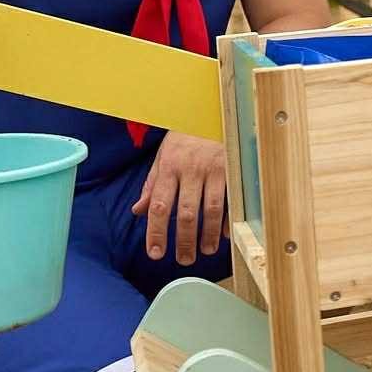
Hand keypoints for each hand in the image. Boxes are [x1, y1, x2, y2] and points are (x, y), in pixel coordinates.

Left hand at [131, 132, 226, 263]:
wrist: (213, 111)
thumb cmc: (186, 137)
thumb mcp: (164, 156)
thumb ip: (152, 185)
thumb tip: (138, 211)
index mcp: (169, 167)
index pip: (159, 205)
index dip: (156, 232)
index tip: (156, 253)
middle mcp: (191, 169)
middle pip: (186, 213)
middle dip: (184, 241)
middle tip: (184, 260)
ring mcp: (214, 169)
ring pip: (211, 209)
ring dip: (208, 234)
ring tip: (205, 251)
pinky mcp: (233, 168)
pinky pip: (232, 199)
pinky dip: (229, 219)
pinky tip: (225, 234)